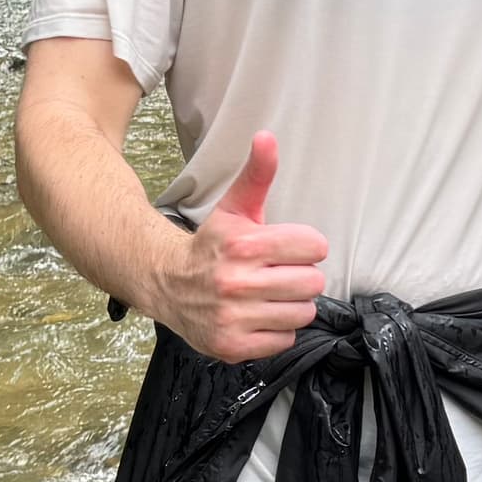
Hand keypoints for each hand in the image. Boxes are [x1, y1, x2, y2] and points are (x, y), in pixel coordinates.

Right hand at [155, 130, 327, 361]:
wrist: (167, 283)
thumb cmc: (212, 246)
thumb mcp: (235, 208)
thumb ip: (257, 174)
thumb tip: (267, 137)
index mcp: (244, 244)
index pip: (315, 247)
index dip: (305, 247)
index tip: (288, 249)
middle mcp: (237, 282)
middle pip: (313, 283)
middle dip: (300, 277)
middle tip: (278, 275)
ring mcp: (233, 316)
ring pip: (302, 313)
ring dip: (291, 306)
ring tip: (269, 296)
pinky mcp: (232, 345)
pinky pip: (284, 340)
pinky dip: (276, 331)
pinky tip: (257, 317)